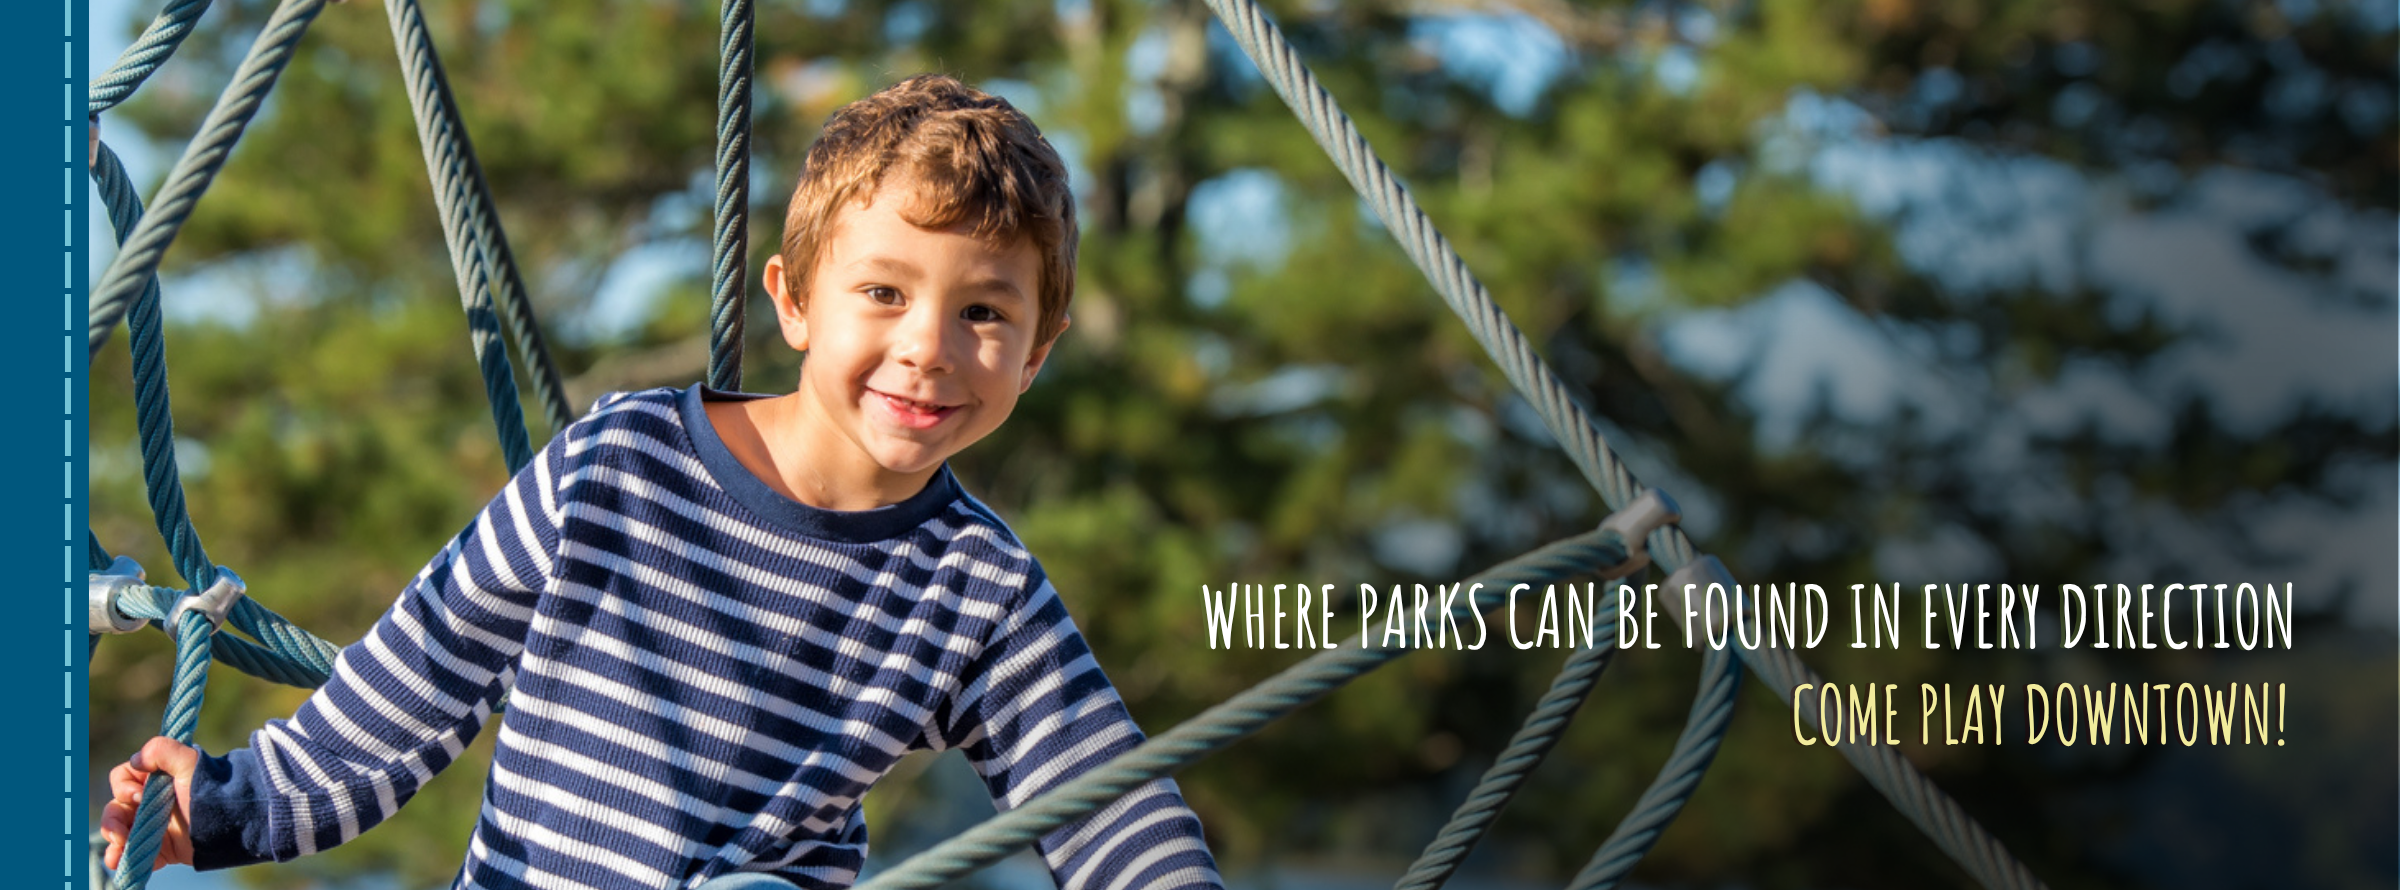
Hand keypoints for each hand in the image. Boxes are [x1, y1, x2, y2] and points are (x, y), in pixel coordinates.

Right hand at [100, 737, 198, 871]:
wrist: (234, 823)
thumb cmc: (210, 790)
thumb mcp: (190, 763)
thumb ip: (163, 750)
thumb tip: (137, 759)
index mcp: (155, 779)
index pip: (123, 778)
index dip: (123, 787)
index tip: (138, 796)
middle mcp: (151, 802)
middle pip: (116, 809)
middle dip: (112, 821)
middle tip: (120, 834)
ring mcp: (155, 826)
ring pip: (121, 833)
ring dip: (114, 842)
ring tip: (116, 853)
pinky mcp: (162, 847)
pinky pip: (136, 855)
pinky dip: (126, 859)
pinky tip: (122, 863)